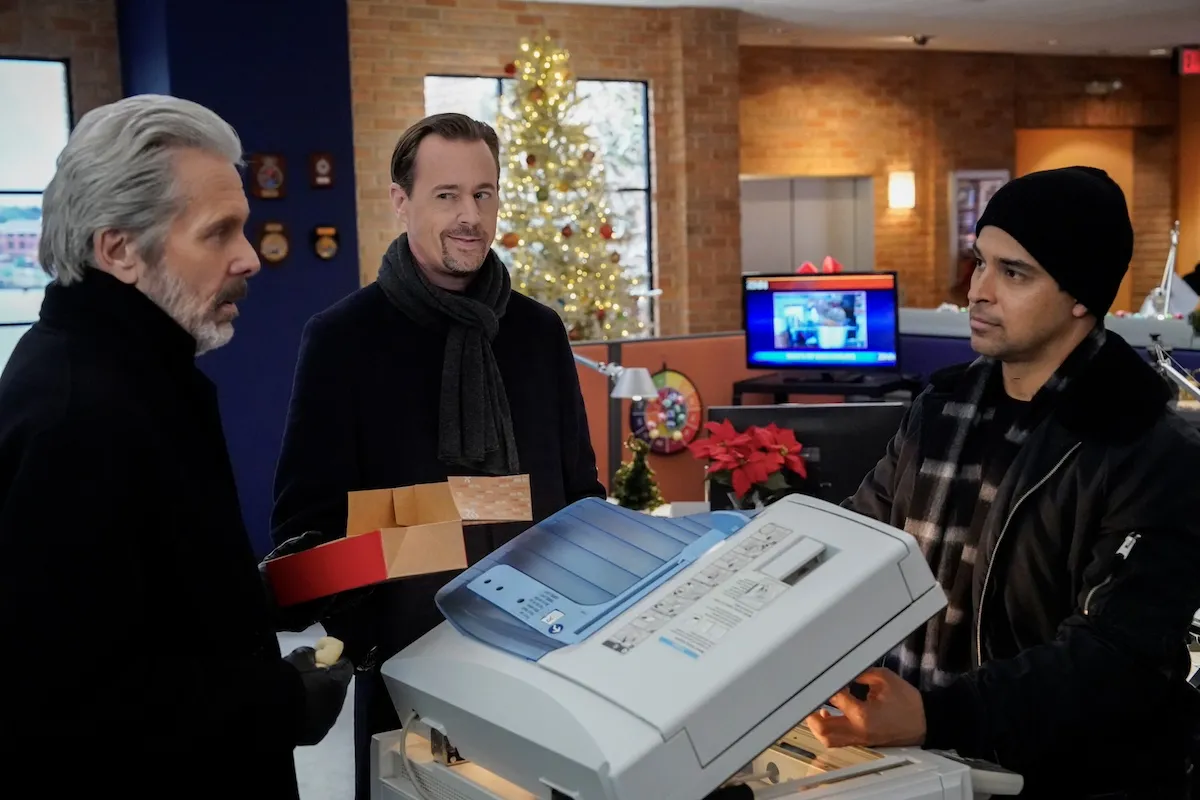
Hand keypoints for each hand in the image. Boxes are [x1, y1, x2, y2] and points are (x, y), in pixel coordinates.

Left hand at [260, 531, 374, 632]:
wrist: (251, 594)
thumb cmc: (267, 574)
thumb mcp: (283, 554)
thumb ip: (299, 544)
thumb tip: (317, 533)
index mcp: (313, 581)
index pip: (338, 578)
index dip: (352, 574)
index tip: (366, 566)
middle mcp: (316, 596)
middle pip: (342, 593)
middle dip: (357, 588)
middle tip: (372, 580)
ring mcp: (311, 609)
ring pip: (336, 605)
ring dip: (349, 598)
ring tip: (362, 589)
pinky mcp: (303, 620)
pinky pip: (319, 612)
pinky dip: (326, 605)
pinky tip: (332, 598)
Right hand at [284, 646, 353, 745]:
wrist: (271, 711)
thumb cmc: (288, 680)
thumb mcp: (299, 656)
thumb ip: (311, 654)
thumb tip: (314, 655)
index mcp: (338, 682)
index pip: (346, 667)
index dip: (335, 662)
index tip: (324, 660)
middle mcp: (338, 703)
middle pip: (337, 688)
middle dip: (327, 683)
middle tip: (309, 679)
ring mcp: (328, 721)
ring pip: (329, 706)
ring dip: (320, 701)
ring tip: (300, 698)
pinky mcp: (316, 735)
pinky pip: (318, 721)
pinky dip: (311, 716)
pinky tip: (296, 712)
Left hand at [803, 667, 925, 748]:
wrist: (925, 723)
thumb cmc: (907, 702)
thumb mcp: (884, 679)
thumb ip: (859, 673)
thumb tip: (841, 672)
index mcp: (863, 715)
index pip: (834, 699)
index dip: (827, 686)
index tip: (825, 677)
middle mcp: (858, 731)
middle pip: (823, 730)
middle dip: (811, 713)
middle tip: (809, 698)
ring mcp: (859, 739)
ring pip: (828, 740)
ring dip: (817, 725)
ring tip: (814, 709)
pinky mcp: (861, 742)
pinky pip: (837, 741)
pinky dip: (827, 731)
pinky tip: (827, 716)